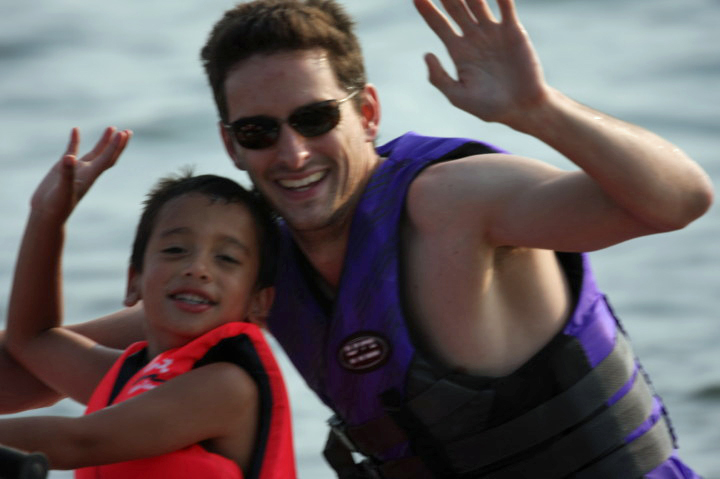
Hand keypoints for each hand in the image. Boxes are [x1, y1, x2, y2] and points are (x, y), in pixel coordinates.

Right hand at [30, 127, 131, 219]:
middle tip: (128, 131)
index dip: (115, 146)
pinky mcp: (63, 168)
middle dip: (118, 144)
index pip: (107, 159)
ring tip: (112, 128)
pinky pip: (72, 150)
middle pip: (108, 155)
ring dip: (104, 141)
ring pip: (95, 152)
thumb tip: (69, 158)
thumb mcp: (62, 190)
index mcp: (90, 176)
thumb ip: (67, 174)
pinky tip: (75, 129)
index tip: (123, 133)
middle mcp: (87, 172)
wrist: (46, 214)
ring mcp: (77, 169)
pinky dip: (74, 140)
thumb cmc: (56, 206)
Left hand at [414, 0, 548, 124]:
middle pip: (455, 6)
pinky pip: (504, 5)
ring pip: (477, 1)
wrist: (521, 108)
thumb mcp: (458, 96)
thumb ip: (439, 77)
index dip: (427, 10)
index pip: (438, 24)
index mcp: (458, 51)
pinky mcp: (513, 30)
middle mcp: (473, 37)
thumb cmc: (488, 107)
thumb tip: (426, 54)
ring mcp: (493, 31)